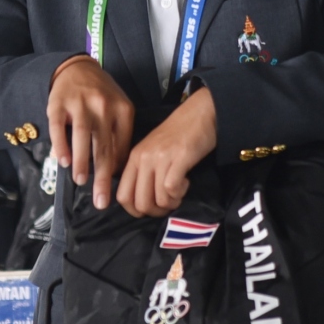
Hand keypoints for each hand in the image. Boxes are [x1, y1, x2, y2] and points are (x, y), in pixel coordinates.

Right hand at [47, 57, 134, 209]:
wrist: (77, 68)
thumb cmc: (101, 95)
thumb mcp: (117, 109)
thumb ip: (117, 135)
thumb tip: (114, 171)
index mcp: (123, 110)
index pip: (122, 146)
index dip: (116, 169)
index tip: (113, 190)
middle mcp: (103, 106)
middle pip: (104, 146)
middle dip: (102, 176)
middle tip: (101, 201)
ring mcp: (81, 103)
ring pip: (83, 136)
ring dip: (82, 161)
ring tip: (81, 180)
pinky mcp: (59, 103)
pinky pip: (59, 127)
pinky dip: (61, 144)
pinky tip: (62, 161)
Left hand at [117, 87, 216, 217]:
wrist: (201, 112)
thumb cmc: (179, 133)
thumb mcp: (153, 149)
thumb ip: (144, 170)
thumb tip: (142, 200)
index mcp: (134, 157)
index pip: (123, 196)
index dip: (135, 211)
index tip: (151, 209)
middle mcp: (143, 158)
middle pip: (140, 202)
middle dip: (156, 211)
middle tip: (168, 203)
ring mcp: (160, 157)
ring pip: (158, 199)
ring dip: (171, 202)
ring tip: (179, 191)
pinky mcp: (179, 158)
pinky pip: (172, 189)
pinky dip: (180, 193)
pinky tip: (186, 182)